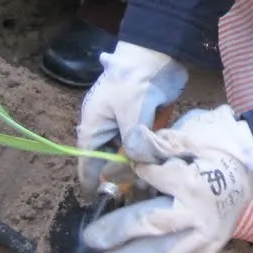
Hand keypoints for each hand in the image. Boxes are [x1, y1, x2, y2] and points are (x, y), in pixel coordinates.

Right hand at [76, 42, 188, 194]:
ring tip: (154, 184)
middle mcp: (107, 128)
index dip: (92, 183)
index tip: (96, 203)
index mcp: (94, 126)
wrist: (156, 49)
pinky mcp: (145, 119)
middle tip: (139, 194)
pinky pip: (145, 143)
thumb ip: (135, 143)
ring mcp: (127, 123)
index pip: (88, 162)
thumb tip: (142, 166)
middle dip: (124, 177)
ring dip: (141, 166)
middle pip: (111, 161)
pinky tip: (164, 164)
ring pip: (130, 154)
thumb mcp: (132, 112)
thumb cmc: (135, 79)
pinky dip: (152, 153)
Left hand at [81, 107, 252, 252]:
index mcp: (190, 180)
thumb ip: (155, 144)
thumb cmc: (218, 143)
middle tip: (92, 239)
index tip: (109, 178)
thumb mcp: (188, 133)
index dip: (125, 176)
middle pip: (149, 227)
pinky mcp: (213, 246)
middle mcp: (197, 212)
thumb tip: (125, 150)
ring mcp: (206, 234)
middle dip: (116, 233)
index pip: (147, 179)